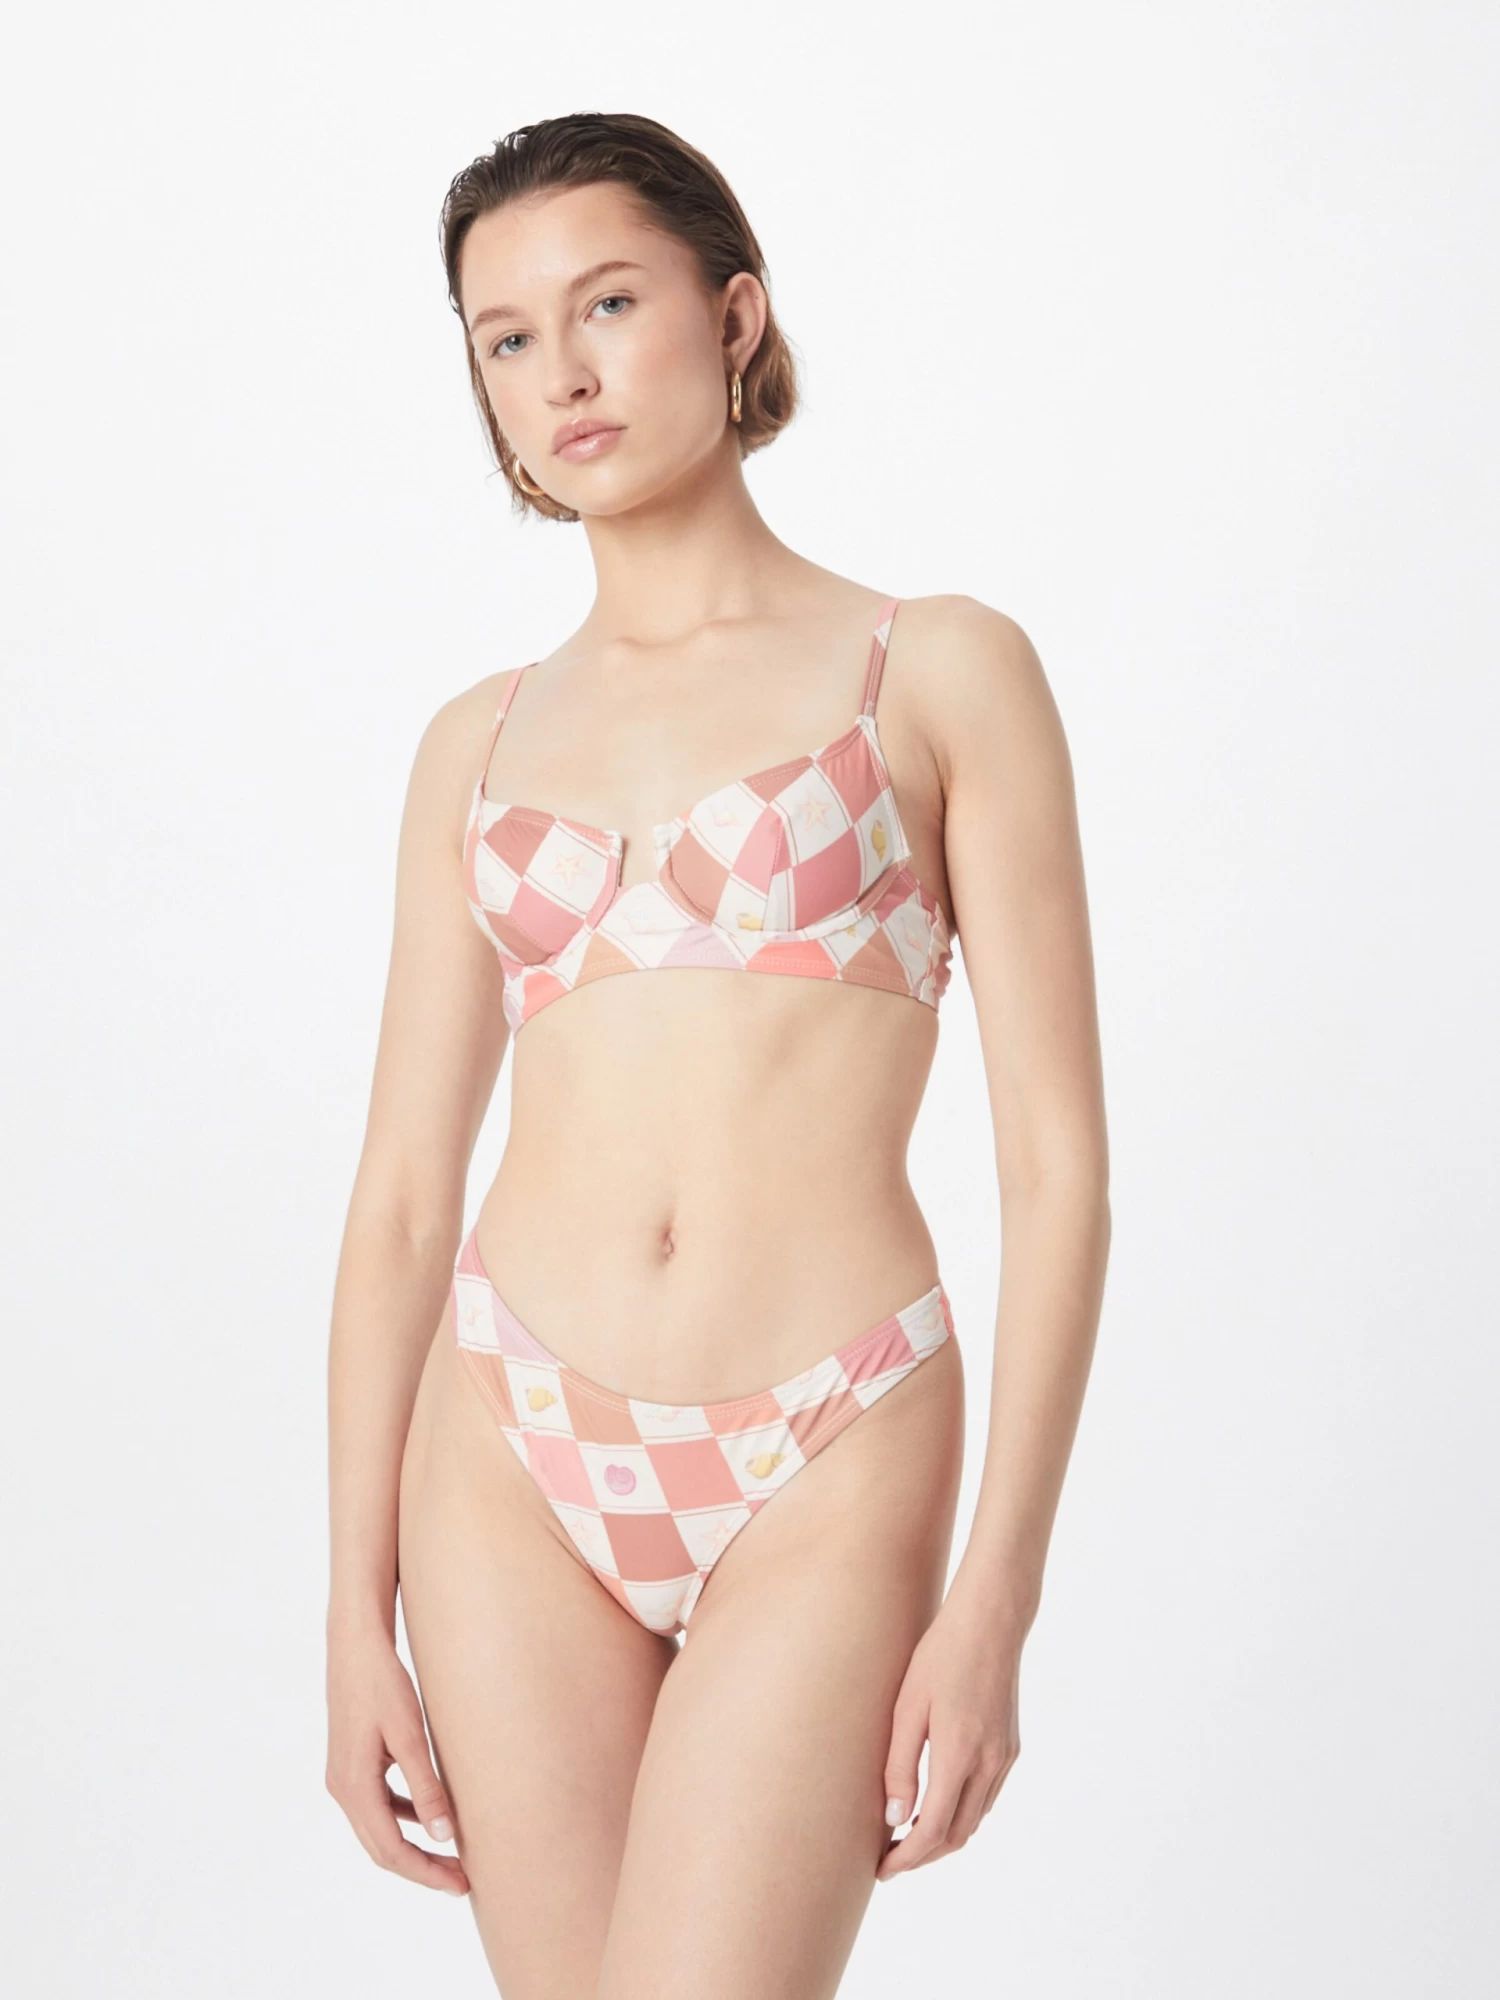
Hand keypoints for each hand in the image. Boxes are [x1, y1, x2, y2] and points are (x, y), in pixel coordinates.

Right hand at [325, 1619, 468, 1896]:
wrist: (355, 1643)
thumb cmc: (382, 1683)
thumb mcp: (409, 1735)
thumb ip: (425, 1787)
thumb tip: (444, 1835)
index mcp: (353, 1787)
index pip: (391, 1850)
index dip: (426, 1872)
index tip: (460, 1885)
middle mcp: (342, 1789)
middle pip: (382, 1848)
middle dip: (422, 1867)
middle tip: (462, 1880)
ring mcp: (344, 1777)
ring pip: (379, 1829)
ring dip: (413, 1845)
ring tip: (451, 1854)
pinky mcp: (352, 1763)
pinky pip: (378, 1805)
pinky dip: (403, 1817)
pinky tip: (430, 1813)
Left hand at [876, 1586, 1022, 1880]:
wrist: (991, 1623)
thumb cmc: (940, 1656)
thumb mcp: (907, 1706)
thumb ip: (899, 1766)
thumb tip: (894, 1818)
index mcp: (959, 1755)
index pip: (932, 1830)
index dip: (907, 1857)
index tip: (882, 1869)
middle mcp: (988, 1764)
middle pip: (956, 1835)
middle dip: (923, 1854)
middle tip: (890, 1857)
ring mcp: (1005, 1757)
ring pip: (974, 1820)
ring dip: (943, 1836)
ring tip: (908, 1834)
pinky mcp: (1011, 1748)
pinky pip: (986, 1797)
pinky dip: (962, 1813)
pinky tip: (938, 1803)